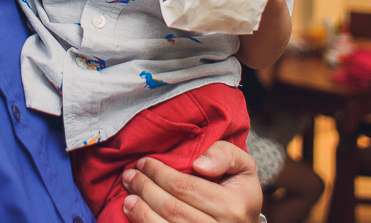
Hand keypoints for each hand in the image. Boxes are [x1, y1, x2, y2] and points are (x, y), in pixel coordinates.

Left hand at [122, 140, 262, 222]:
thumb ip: (224, 155)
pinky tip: (135, 215)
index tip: (144, 162)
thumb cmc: (239, 191)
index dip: (159, 173)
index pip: (185, 187)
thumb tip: (199, 165)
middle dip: (146, 189)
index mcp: (233, 206)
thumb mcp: (242, 165)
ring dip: (141, 212)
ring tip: (128, 197)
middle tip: (129, 176)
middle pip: (172, 209)